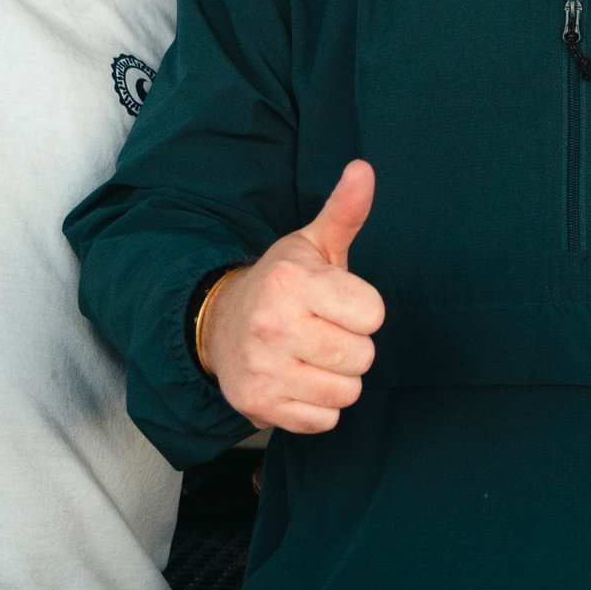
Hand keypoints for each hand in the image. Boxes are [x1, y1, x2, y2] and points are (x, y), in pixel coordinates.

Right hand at [201, 159, 384, 436]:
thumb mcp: (310, 246)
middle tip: (322, 333)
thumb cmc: (279, 285)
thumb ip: (344, 212)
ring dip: (337, 379)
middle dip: (351, 347)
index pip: (373, 313)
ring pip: (347, 392)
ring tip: (310, 357)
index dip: (361, 311)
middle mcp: (274, 326)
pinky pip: (325, 420)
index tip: (336, 304)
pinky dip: (318, 406)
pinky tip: (297, 380)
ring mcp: (265, 369)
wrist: (218, 326)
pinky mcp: (259, 406)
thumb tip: (364, 169)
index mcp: (292, 283)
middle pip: (362, 357)